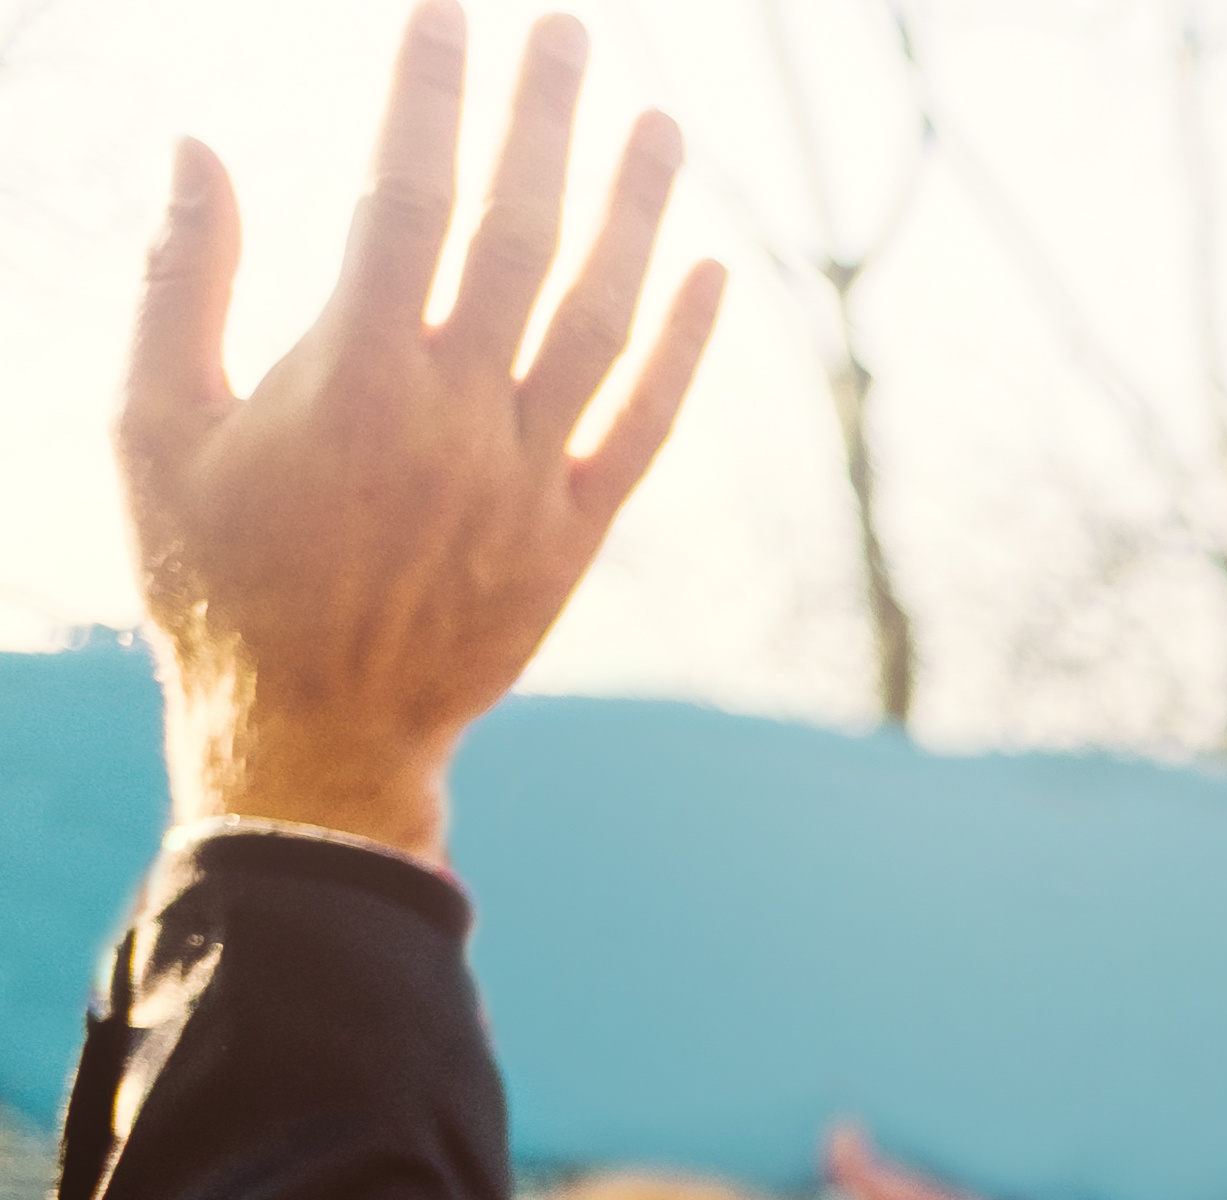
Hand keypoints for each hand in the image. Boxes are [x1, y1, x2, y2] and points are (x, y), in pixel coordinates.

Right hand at [121, 8, 725, 865]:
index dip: (432, 96)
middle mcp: (455, 416)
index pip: (402, 196)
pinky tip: (713, 273)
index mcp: (348, 376)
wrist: (310, 739)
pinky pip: (648, 427)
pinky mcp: (574, 537)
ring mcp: (527, 477)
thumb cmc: (212, 580)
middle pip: (516, 233)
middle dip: (543, 119)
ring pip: (601, 318)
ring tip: (658, 120)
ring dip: (637, 213)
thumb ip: (181, 282)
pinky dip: (686, 350)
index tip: (447, 11)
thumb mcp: (152, 429)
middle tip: (568, 24)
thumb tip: (200, 147)